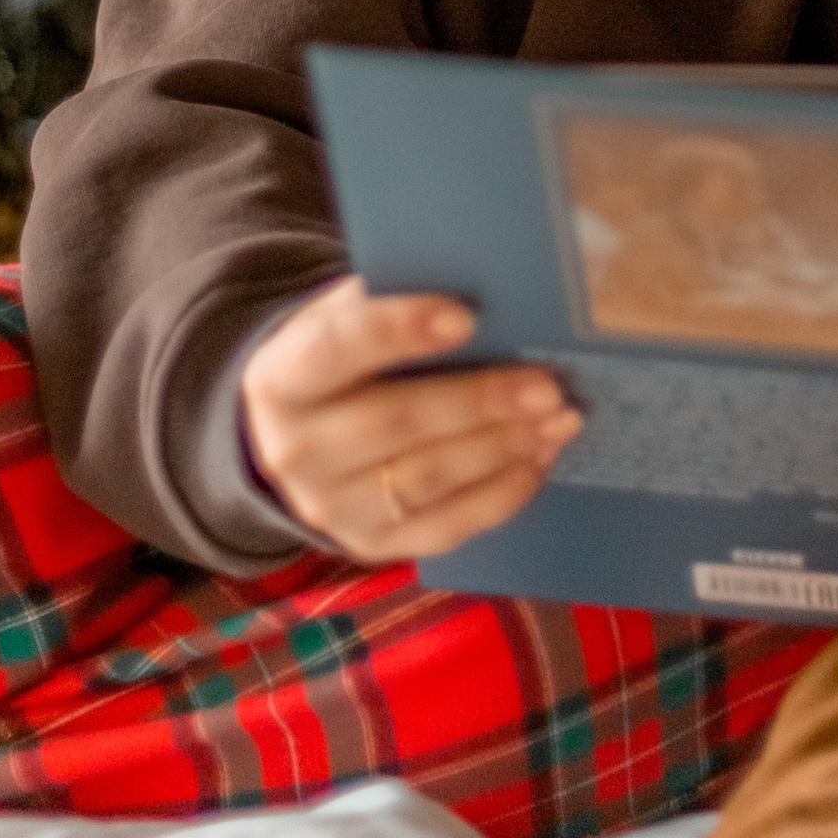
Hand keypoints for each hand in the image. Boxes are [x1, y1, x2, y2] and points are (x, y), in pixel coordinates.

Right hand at [239, 277, 581, 563]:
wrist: (300, 439)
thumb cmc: (342, 361)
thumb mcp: (342, 319)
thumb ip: (390, 302)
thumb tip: (482, 290)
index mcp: (280, 379)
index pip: (336, 349)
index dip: (400, 329)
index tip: (467, 317)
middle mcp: (295, 452)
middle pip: (394, 422)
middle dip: (478, 401)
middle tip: (545, 383)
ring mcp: (331, 509)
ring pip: (427, 478)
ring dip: (503, 446)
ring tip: (558, 417)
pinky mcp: (371, 546)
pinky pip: (446, 526)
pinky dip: (501, 492)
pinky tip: (539, 456)